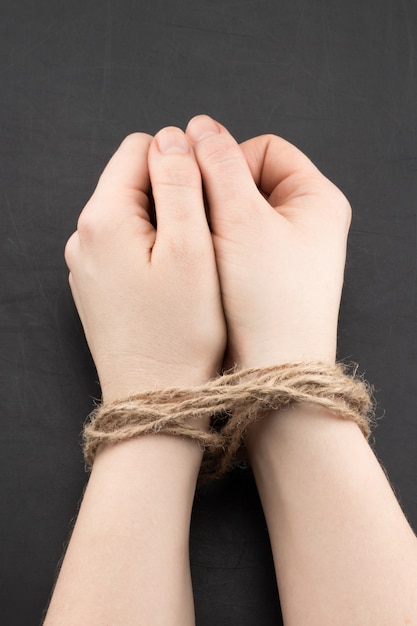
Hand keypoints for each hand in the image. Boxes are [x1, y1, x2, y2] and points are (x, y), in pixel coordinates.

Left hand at [65, 128, 225, 402]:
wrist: (155, 399)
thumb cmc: (180, 333)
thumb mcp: (193, 249)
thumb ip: (182, 183)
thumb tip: (174, 137)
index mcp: (104, 217)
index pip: (140, 149)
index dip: (182, 163)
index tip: (209, 199)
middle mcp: (84, 236)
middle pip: (134, 181)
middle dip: (174, 195)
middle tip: (205, 238)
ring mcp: (86, 263)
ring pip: (133, 214)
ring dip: (166, 224)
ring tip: (193, 264)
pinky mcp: (96, 285)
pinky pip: (126, 246)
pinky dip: (152, 251)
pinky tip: (172, 283)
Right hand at [186, 115, 350, 368]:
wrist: (273, 371)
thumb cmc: (268, 300)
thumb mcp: (241, 220)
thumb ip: (218, 165)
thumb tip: (200, 126)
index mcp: (316, 197)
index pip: (264, 149)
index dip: (226, 160)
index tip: (202, 188)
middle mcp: (307, 220)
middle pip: (249, 180)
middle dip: (217, 195)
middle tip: (199, 222)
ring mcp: (288, 249)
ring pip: (237, 214)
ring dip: (213, 223)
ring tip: (202, 249)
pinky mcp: (269, 275)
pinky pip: (235, 245)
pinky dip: (216, 248)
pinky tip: (206, 266)